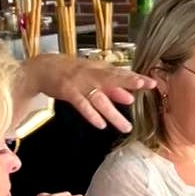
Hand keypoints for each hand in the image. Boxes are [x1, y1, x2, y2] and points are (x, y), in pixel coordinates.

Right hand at [25, 55, 155, 130]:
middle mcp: (92, 74)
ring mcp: (79, 83)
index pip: (121, 74)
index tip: (152, 83)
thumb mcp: (93, 77)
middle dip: (129, 82)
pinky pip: (81, 104)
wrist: (42, 68)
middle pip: (112, 79)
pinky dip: (91, 114)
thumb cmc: (71, 72)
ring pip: (99, 99)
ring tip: (126, 127)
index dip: (136, 78)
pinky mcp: (67, 91)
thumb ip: (111, 89)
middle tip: (145, 87)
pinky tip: (101, 124)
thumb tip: (130, 98)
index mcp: (100, 70)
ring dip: (113, 113)